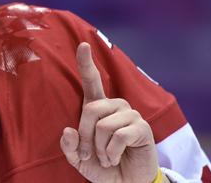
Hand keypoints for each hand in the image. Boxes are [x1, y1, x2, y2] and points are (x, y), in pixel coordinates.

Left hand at [60, 43, 159, 182]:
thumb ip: (69, 146)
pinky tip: (116, 158)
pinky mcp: (142, 127)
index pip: (91, 80)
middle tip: (88, 153)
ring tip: (106, 158)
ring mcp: (130, 114)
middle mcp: (114, 105)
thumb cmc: (102, 166)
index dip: (86, 62)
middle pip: (90, 109)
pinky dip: (111, 153)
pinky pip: (119, 136)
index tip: (83, 44)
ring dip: (99, 148)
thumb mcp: (78, 158)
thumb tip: (68, 130)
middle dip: (85, 136)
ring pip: (103, 125)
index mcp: (97, 107)